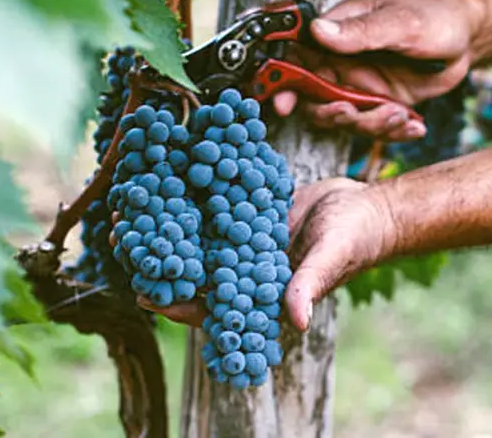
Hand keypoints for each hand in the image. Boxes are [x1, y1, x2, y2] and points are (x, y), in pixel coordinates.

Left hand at [137, 178, 395, 331]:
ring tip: (134, 199)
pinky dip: (194, 189)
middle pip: (193, 268)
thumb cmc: (357, 240)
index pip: (210, 306)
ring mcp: (244, 238)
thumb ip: (310, 286)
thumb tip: (298, 322)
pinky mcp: (247, 210)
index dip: (176, 301)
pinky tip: (169, 169)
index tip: (142, 290)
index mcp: (260, 293)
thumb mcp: (332, 259)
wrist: (368, 207)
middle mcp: (245, 268)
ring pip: (199, 233)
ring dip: (168, 219)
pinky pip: (216, 202)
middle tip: (123, 233)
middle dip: (158, 255)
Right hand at [272, 0, 480, 140]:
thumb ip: (360, 31)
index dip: (286, 83)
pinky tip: (415, 126)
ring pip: (349, 119)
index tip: (285, 104)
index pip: (299, 59)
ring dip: (372, 124)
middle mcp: (344, 63)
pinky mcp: (383, 104)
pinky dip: (395, 132)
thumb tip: (317, 31)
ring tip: (400, 114)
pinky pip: (377, 127)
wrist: (467, 36)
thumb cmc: (435, 17)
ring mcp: (363, 86)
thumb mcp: (399, 22)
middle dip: (333, 113)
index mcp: (339, 34)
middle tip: (352, 112)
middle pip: (317, 99)